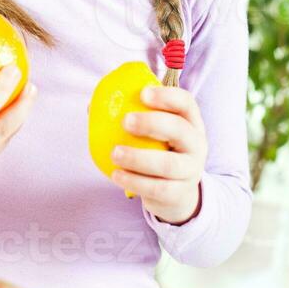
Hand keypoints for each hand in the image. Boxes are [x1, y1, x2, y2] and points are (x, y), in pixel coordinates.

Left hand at [110, 85, 206, 224]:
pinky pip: (158, 188)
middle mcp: (196, 144)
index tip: (142, 93)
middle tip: (125, 121)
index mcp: (190, 122)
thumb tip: (92, 107)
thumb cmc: (159, 152)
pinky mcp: (180, 193)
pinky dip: (135, 182)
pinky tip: (116, 174)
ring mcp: (191, 170)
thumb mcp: (154, 134)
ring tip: (115, 153)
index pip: (185, 103)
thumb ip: (130, 117)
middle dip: (152, 123)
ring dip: (139, 158)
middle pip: (179, 129)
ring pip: (168, 164)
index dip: (166, 96)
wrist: (176, 193)